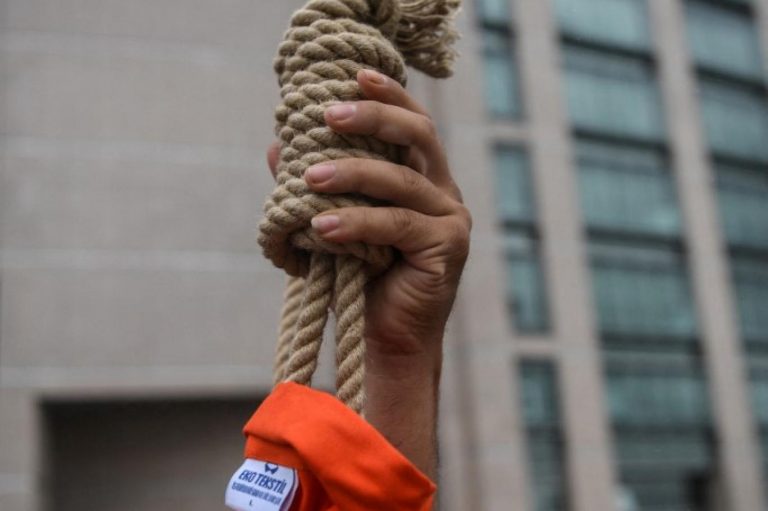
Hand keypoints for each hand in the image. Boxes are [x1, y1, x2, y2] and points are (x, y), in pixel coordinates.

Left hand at [266, 69, 470, 377]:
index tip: (353, 77)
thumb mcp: (334, 225)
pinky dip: (357, 223)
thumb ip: (316, 188)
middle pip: (419, 137)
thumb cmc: (361, 280)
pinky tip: (321, 228)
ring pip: (401, 182)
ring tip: (308, 179)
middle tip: (328, 115)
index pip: (413, 125)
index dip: (388, 96)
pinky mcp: (447, 248)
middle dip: (373, 119)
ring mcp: (451, 220)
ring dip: (351, 175)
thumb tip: (275, 148)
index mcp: (424, 180)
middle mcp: (444, 192)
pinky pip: (397, 225)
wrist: (386, 339)